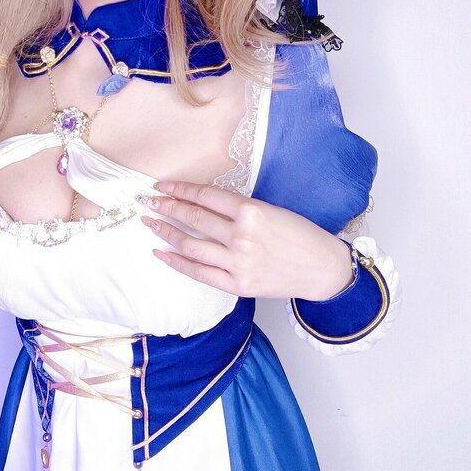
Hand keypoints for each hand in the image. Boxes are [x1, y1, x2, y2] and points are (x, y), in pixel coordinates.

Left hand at [138, 180, 353, 300]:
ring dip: (166, 232)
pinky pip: (199, 272)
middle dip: (167, 207)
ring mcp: (238, 262)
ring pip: (191, 244)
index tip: (162, 186)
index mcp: (251, 211)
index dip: (180, 189)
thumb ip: (239, 208)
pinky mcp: (237, 284)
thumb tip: (203, 203)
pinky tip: (162, 253)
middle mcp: (241, 236)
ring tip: (151, 224)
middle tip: (148, 201)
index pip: (206, 196)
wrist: (322, 269)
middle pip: (194, 218)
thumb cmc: (300, 236)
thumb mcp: (271, 210)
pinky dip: (177, 262)